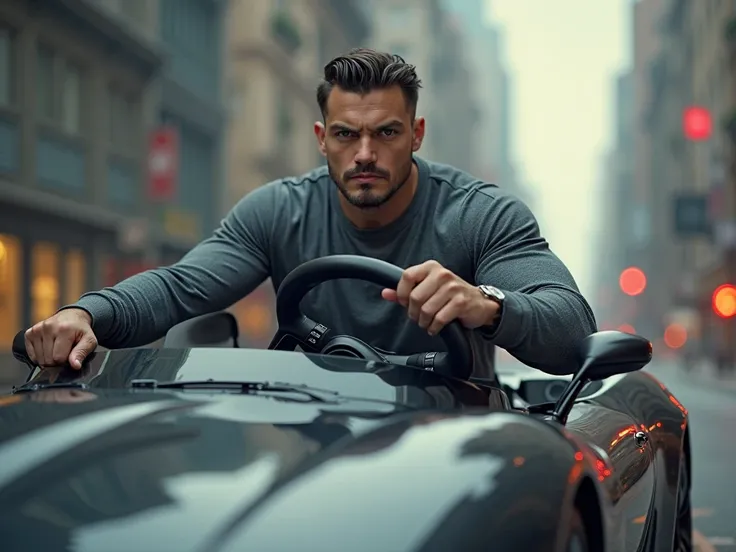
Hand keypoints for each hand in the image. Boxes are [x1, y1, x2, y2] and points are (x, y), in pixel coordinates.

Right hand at [25, 308, 97, 369]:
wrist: (72, 316)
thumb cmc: (80, 330)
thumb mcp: (89, 340)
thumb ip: (82, 353)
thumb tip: (75, 365)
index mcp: (64, 329)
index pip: (58, 358)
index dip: (66, 361)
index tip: (70, 354)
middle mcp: (48, 328)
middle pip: (48, 359)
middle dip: (57, 361)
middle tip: (64, 351)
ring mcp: (37, 330)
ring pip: (39, 358)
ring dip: (48, 358)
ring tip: (57, 348)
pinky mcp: (29, 333)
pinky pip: (31, 354)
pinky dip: (39, 355)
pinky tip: (48, 348)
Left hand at [381, 260, 498, 335]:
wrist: (479, 303)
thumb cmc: (450, 295)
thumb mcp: (427, 288)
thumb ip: (405, 290)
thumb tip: (385, 293)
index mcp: (431, 267)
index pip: (407, 276)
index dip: (401, 293)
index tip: (405, 303)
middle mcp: (442, 274)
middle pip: (415, 297)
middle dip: (413, 313)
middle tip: (418, 317)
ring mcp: (453, 288)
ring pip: (426, 310)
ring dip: (424, 322)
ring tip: (428, 322)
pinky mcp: (461, 302)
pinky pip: (439, 319)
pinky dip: (434, 328)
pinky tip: (436, 327)